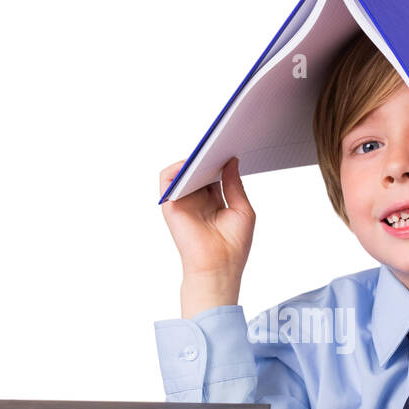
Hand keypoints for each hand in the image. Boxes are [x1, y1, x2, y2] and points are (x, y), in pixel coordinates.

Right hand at [159, 156, 255, 283]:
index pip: (214, 173)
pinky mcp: (170, 206)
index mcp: (214, 201)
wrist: (218, 268)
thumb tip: (232, 161)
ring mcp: (183, 202)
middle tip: (219, 139)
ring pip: (182, 172)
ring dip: (192, 159)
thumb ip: (235, 184)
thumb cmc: (233, 246)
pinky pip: (166, 180)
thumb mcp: (242, 210)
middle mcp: (197, 199)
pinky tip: (191, 163)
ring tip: (206, 149)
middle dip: (208, 155)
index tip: (230, 145)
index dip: (220, 159)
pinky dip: (175, 168)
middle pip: (198, 169)